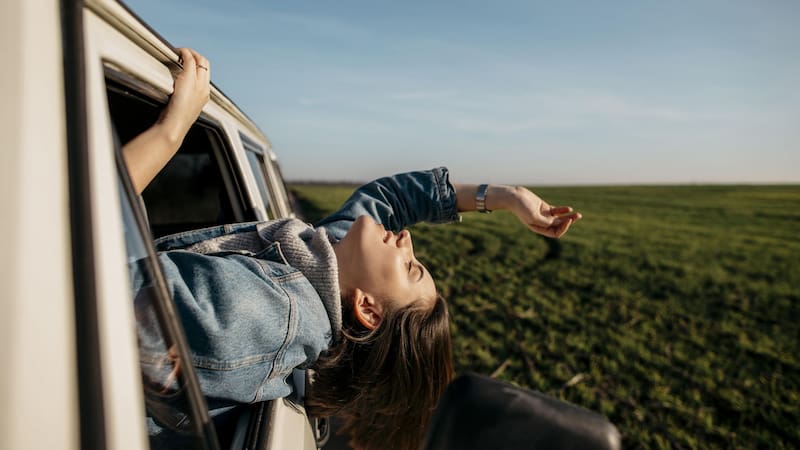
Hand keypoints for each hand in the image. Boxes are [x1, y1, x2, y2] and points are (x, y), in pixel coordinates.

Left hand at [122, 47, 210, 193]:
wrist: (174, 127)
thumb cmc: (173, 122)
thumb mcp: (180, 110)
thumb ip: (181, 99)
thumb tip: (174, 96)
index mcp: (204, 95)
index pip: (206, 73)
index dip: (198, 64)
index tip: (186, 61)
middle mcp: (204, 89)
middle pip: (206, 64)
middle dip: (196, 55)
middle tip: (183, 54)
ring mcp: (198, 84)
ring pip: (200, 60)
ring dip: (190, 53)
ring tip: (180, 53)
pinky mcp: (189, 80)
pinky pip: (190, 60)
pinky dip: (184, 53)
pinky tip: (176, 53)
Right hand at [508, 186, 580, 238]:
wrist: (514, 196)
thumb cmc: (521, 207)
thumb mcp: (533, 216)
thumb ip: (545, 221)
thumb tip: (557, 223)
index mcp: (539, 228)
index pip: (555, 232)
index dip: (563, 228)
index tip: (567, 220)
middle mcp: (542, 223)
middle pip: (559, 226)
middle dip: (569, 222)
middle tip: (578, 216)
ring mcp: (544, 215)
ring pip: (559, 218)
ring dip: (569, 217)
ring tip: (578, 214)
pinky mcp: (544, 207)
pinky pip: (556, 211)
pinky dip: (563, 210)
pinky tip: (569, 209)